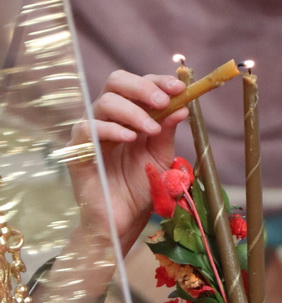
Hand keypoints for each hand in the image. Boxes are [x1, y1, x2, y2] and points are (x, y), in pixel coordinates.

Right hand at [70, 71, 188, 252]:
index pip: (139, 85)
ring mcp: (91, 133)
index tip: (180, 87)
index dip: (158, 81)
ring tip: (151, 130)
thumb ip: (168, 132)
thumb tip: (183, 106)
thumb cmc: (140, 188)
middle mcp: (108, 118)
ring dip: (133, 112)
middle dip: (143, 88)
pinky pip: (87, 129)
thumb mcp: (161, 157)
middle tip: (164, 101)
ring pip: (104, 103)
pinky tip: (130, 137)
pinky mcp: (78, 151)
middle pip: (116, 82)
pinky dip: (111, 128)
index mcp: (129, 115)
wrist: (124, 220)